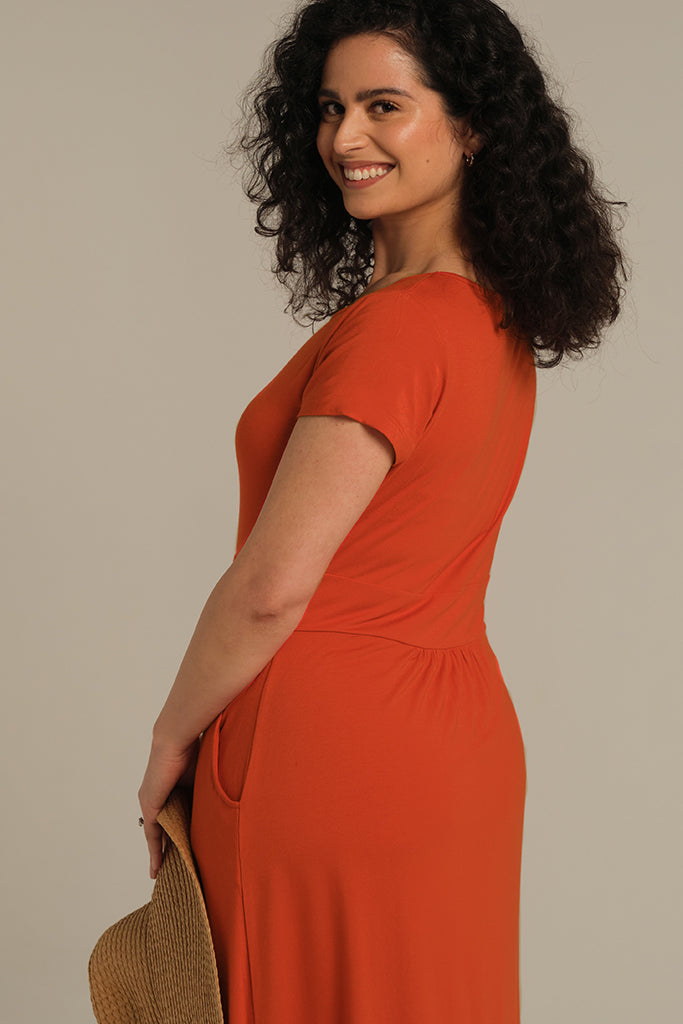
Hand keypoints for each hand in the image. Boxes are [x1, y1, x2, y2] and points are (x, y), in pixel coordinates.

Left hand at [137, 733, 199, 878]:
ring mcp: (151, 803)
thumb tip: (219, 809)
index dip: (176, 835)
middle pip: (163, 830)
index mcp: (170, 791)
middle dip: (167, 849)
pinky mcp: (150, 806)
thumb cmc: (193, 750)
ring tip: (165, 873)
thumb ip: (205, 795)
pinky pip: (152, 835)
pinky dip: (155, 851)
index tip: (181, 851)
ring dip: (161, 853)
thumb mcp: (201, 780)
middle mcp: (156, 798)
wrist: (177, 738)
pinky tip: (158, 867)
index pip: (172, 819)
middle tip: (173, 869)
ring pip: (157, 835)